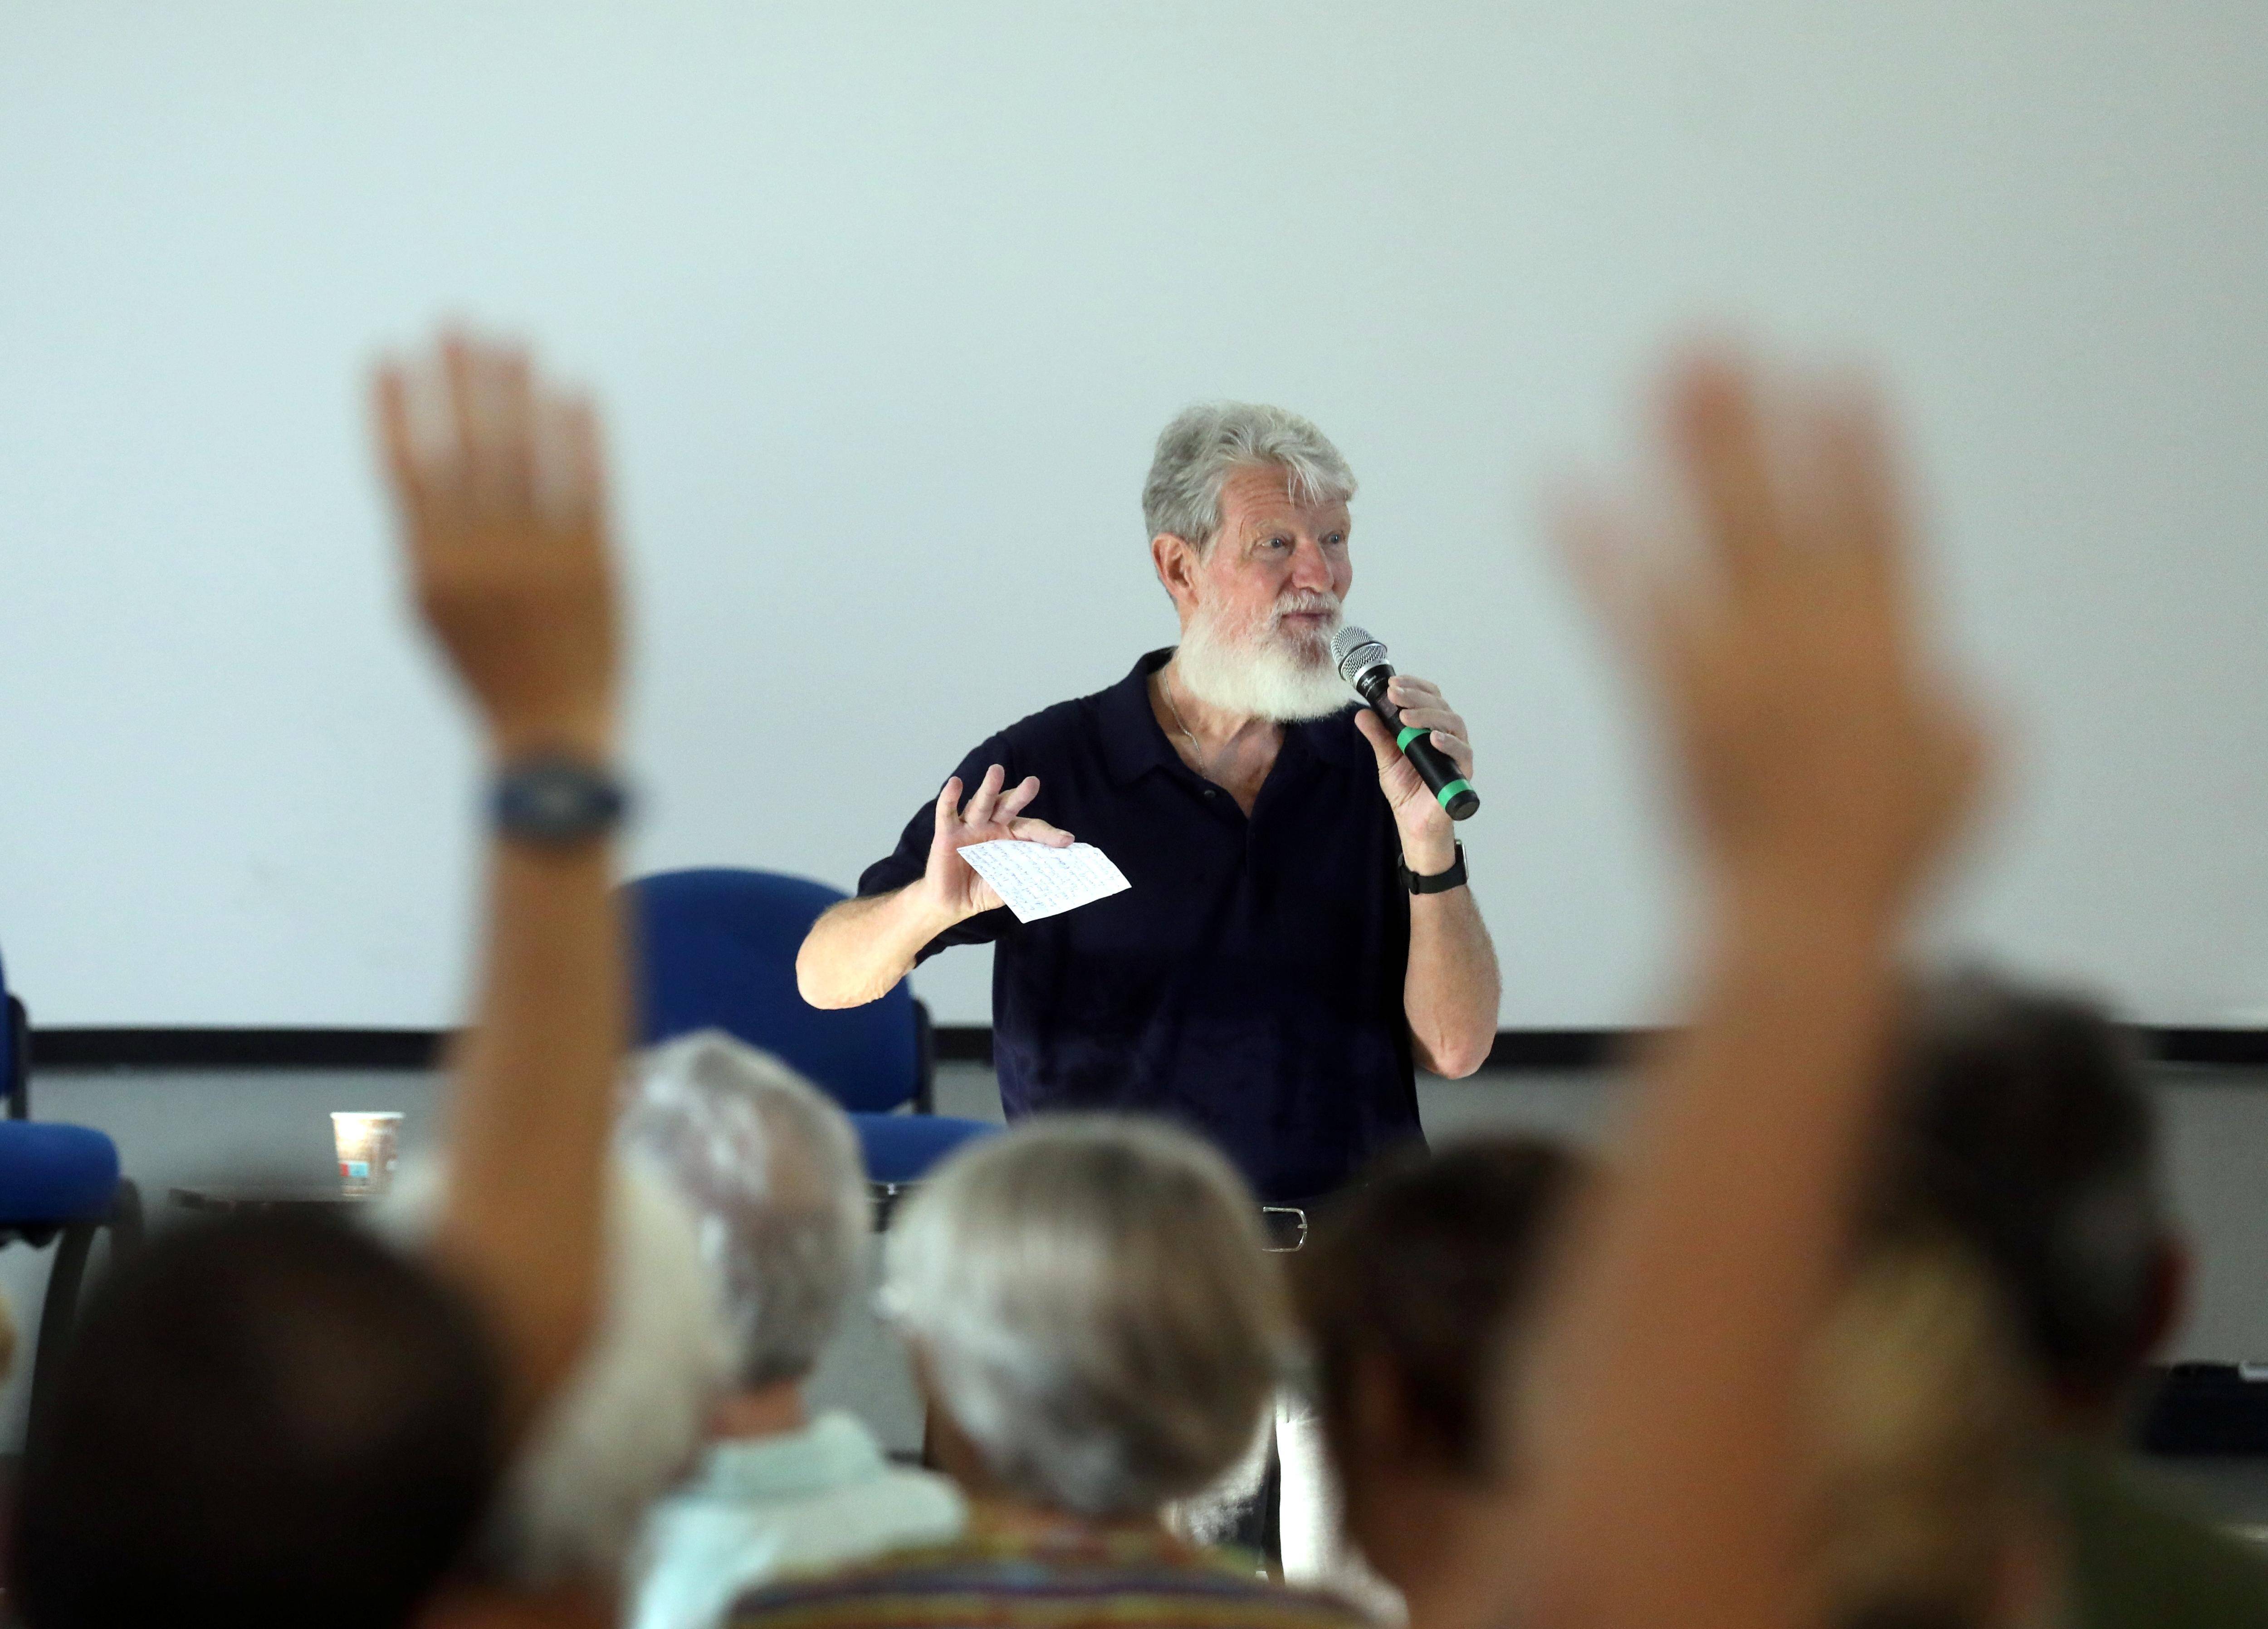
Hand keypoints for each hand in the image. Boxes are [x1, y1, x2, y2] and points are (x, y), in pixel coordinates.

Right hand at [372, 332, 618, 761]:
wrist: (550, 734)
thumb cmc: (489, 667)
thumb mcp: (433, 610)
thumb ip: (426, 540)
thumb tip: (419, 459)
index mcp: (429, 569)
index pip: (402, 468)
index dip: (395, 407)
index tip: (391, 354)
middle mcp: (479, 559)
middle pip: (464, 446)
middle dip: (459, 379)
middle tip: (459, 323)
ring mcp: (537, 560)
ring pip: (524, 454)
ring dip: (517, 390)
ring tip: (514, 341)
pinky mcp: (594, 565)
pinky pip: (586, 483)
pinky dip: (580, 433)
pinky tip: (575, 391)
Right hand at [917, 763, 1074, 923]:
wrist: (953, 903)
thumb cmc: (982, 891)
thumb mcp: (1007, 887)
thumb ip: (1023, 880)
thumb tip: (1049, 880)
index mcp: (1010, 837)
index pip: (1031, 829)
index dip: (1048, 834)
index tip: (1066, 841)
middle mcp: (991, 826)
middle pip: (1007, 806)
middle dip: (1020, 795)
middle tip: (1033, 783)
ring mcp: (969, 827)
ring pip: (981, 803)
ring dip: (989, 787)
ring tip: (996, 770)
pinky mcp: (946, 833)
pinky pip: (947, 812)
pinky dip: (949, 797)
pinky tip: (956, 783)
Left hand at [1354, 677, 1472, 872]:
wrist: (1414, 823)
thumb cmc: (1406, 789)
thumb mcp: (1386, 759)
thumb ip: (1378, 736)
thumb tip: (1361, 713)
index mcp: (1430, 726)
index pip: (1428, 696)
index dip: (1413, 686)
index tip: (1393, 683)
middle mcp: (1447, 735)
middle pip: (1440, 705)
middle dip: (1416, 697)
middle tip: (1395, 695)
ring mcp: (1457, 752)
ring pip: (1452, 723)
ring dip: (1428, 715)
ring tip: (1406, 717)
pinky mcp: (1462, 771)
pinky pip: (1462, 752)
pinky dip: (1448, 743)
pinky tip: (1432, 737)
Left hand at [1564, 353, 1986, 922]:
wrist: (1803, 920)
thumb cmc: (1886, 867)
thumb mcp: (1959, 784)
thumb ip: (1963, 724)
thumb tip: (1965, 691)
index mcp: (1889, 650)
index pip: (1878, 527)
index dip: (1859, 450)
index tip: (1843, 373)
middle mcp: (1814, 639)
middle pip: (1782, 509)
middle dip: (1752, 425)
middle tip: (1716, 341)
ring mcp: (1741, 663)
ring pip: (1713, 536)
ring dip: (1688, 452)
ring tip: (1661, 376)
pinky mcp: (1673, 697)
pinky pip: (1630, 608)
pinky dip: (1596, 550)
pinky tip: (1560, 490)